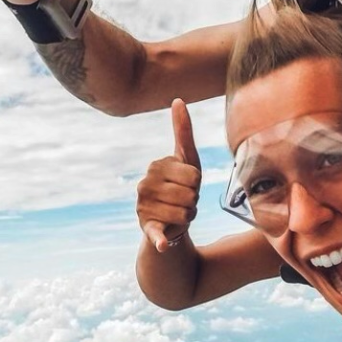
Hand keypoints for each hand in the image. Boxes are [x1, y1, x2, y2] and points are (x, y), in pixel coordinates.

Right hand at [136, 99, 202, 252]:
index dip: (198, 182)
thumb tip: (178, 99)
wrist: (171, 221)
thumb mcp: (186, 158)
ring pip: (186, 213)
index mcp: (156, 166)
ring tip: (178, 213)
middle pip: (191, 193)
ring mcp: (143, 207)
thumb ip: (182, 130)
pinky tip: (162, 242)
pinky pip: (156, 233)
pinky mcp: (147, 228)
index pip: (195, 174)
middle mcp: (144, 185)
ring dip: (189, 216)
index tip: (188, 183)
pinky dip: (160, 239)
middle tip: (184, 201)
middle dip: (195, 200)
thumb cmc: (181, 185)